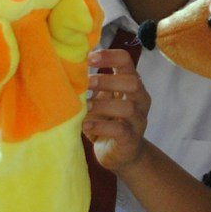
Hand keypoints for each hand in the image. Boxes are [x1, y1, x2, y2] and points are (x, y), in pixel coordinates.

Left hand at [83, 46, 151, 171]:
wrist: (120, 155)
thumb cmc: (107, 122)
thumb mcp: (100, 100)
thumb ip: (93, 86)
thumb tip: (70, 69)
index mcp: (132, 85)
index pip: (126, 61)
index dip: (109, 56)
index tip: (88, 58)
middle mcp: (140, 100)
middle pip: (133, 82)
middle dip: (107, 80)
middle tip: (86, 83)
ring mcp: (138, 120)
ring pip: (127, 107)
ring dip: (102, 104)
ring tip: (85, 106)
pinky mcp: (131, 139)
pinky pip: (120, 129)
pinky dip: (100, 125)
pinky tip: (86, 124)